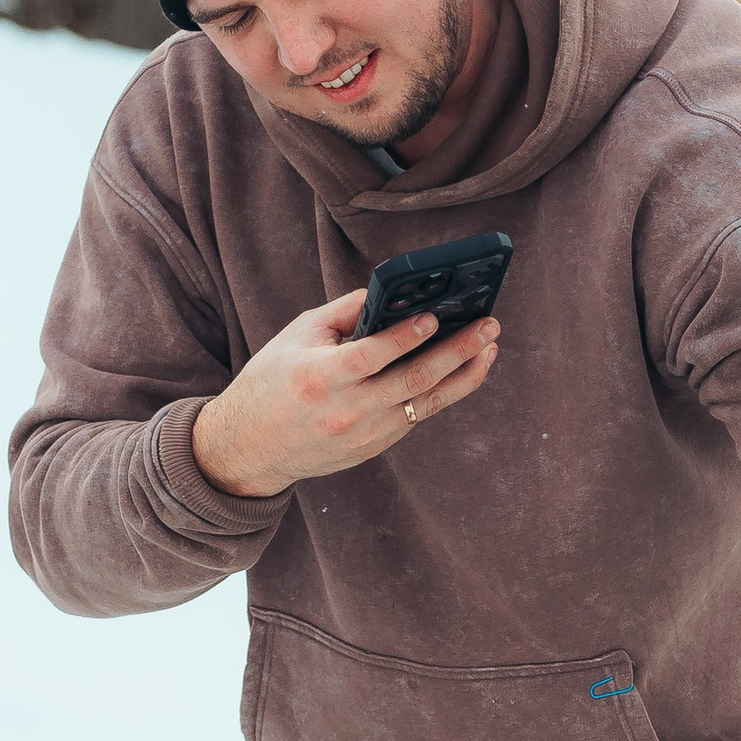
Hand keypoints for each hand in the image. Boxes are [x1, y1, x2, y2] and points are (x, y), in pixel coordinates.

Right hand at [193, 292, 500, 499]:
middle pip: (414, 380)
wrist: (250, 447)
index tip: (436, 316)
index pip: (371, 355)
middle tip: (489, 325)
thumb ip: (344, 312)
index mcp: (320, 376)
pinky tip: (462, 369)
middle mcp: (346, 410)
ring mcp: (364, 434)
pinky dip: (442, 391)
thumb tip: (393, 292)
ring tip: (489, 348)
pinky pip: (415, 415)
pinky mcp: (375, 448)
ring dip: (464, 374)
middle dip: (459, 350)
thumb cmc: (274, 379)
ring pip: (427, 403)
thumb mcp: (297, 335)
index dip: (406, 336)